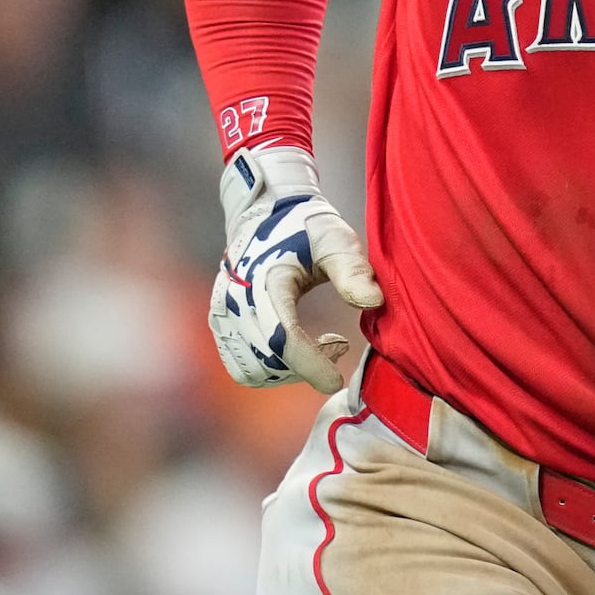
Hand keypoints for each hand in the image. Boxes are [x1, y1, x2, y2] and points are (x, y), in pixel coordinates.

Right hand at [210, 145, 381, 393]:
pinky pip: (241, 365)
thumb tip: (374, 302)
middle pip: (267, 360)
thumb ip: (353, 271)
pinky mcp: (220, 322)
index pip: (283, 337)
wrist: (266, 212)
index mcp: (265, 280)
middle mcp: (235, 300)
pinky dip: (270, 368)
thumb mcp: (336, 240)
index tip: (336, 382)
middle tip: (338, 345)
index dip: (310, 364)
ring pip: (252, 369)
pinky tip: (295, 347)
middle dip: (306, 365)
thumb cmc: (306, 226)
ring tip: (319, 347)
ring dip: (287, 370)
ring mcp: (223, 313)